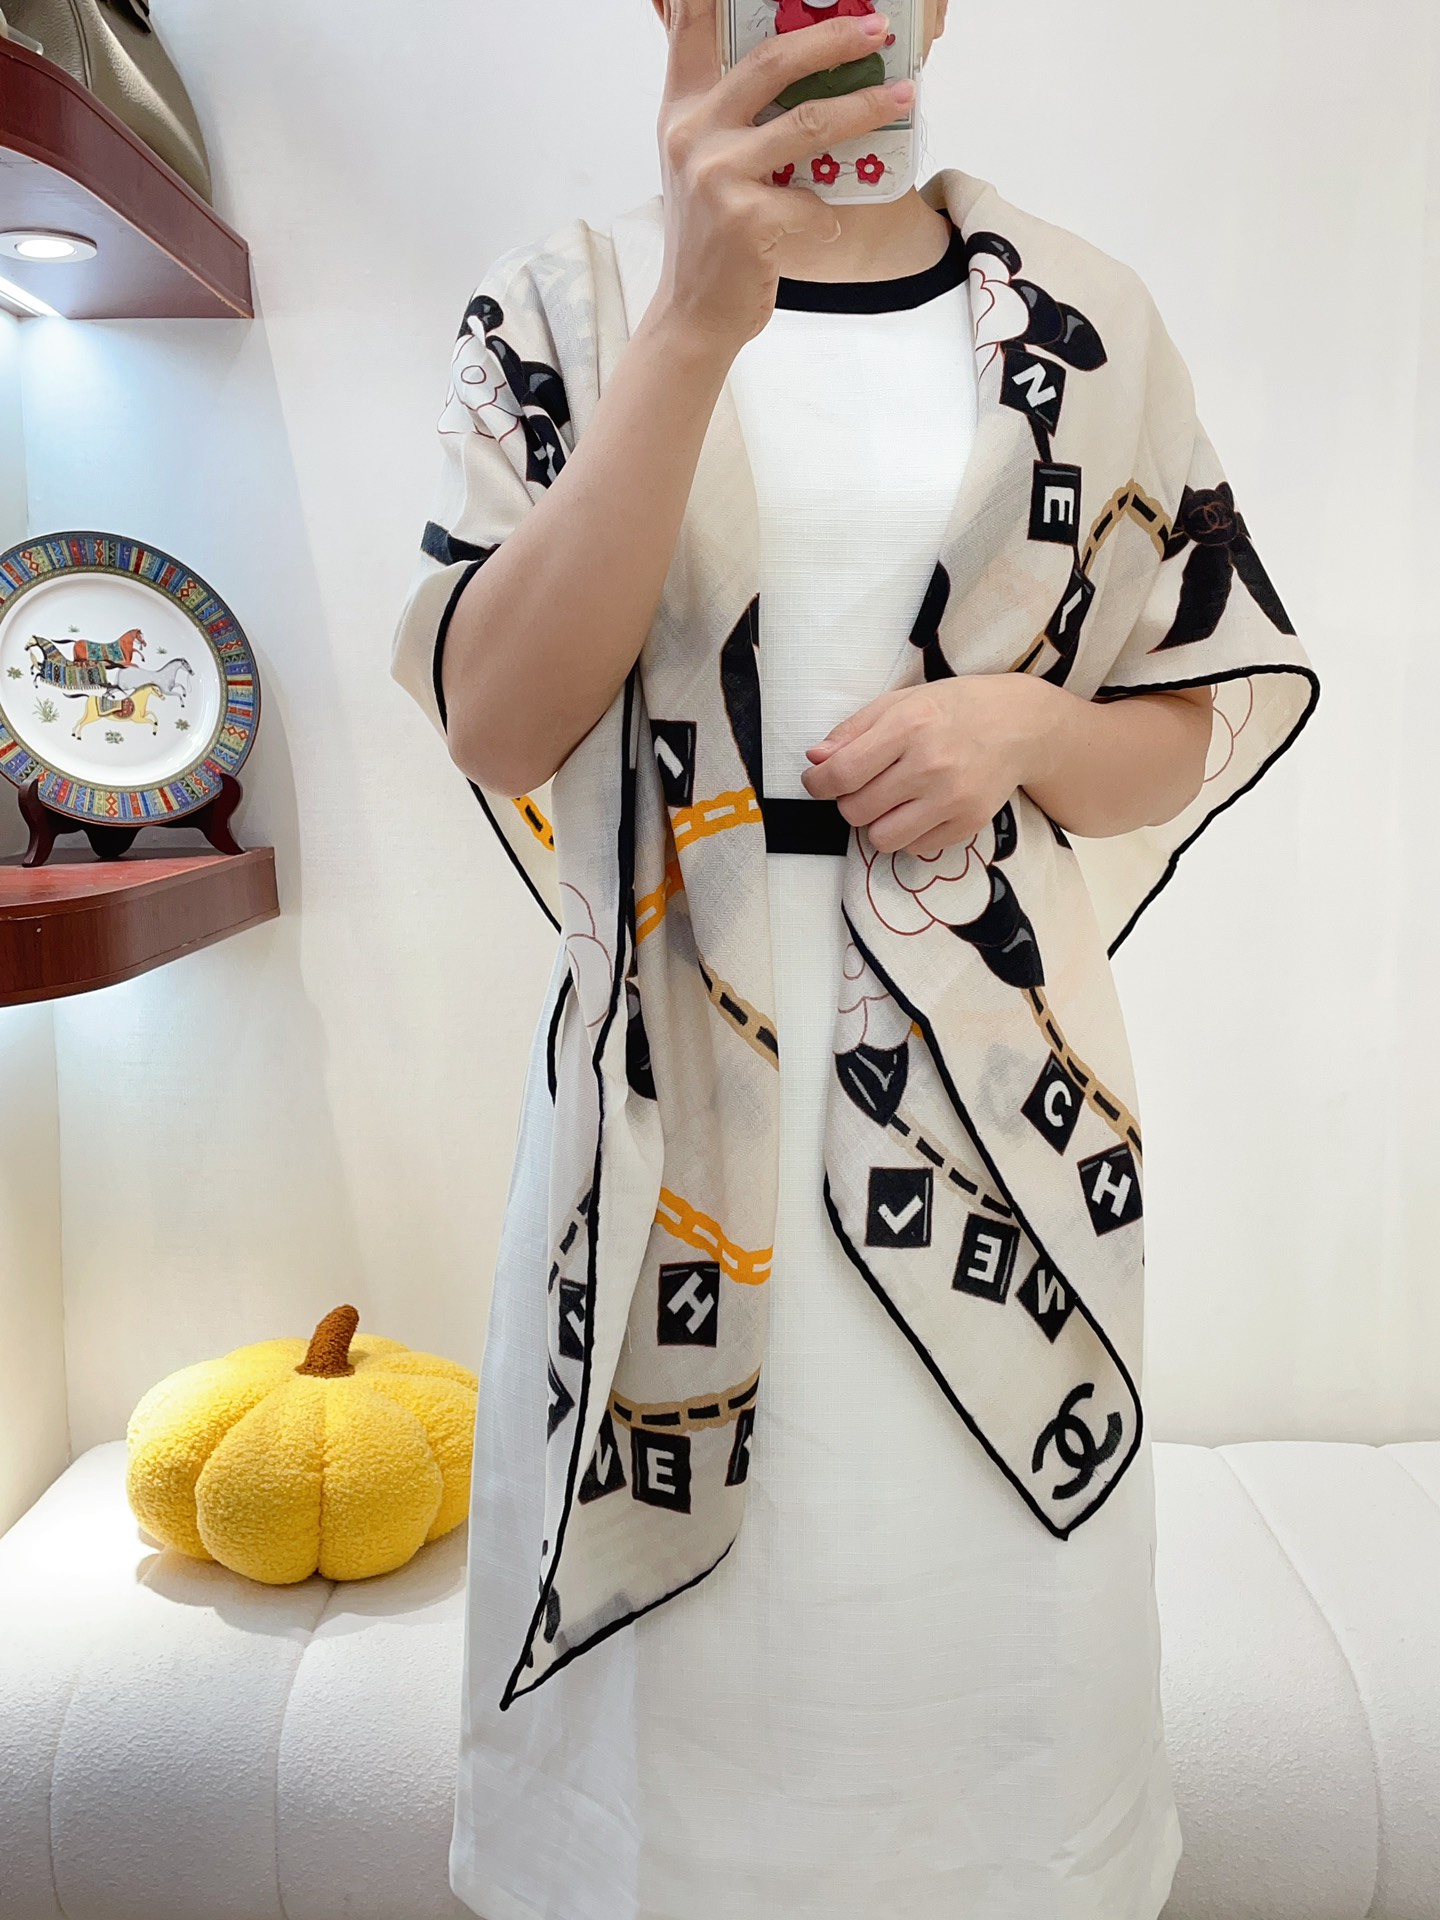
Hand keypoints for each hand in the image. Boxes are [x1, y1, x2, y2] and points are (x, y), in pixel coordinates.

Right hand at [654, 0, 915, 352]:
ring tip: (903, 100)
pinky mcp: (744, 221)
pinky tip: (828, 221)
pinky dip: (829, 212)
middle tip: (878, 31)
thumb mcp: (700, 161)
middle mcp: (691, 132)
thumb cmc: (711, 235)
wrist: (694, 313)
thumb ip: (726, 109)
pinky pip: (812, 202)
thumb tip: (790, 60)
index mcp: (682, 108)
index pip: (689, 26)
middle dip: (833, 40)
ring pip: (806, 124)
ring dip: (863, 109)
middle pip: (772, 61)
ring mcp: (716, 176)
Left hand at [801, 676, 1058, 857]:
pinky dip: (909, 833)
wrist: (1020, 724)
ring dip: (876, 823)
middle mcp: (931, 765)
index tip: (817, 782)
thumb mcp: (901, 702)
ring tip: (891, 801)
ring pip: (882, 838)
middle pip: (857, 810)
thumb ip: (853, 730)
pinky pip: (915, 848)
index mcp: (909, 726)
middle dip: (850, 801)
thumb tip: (815, 760)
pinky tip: (920, 809)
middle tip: (865, 785)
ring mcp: (952, 799)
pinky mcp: (969, 823)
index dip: (818, 784)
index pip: (843, 773)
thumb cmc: (953, 708)